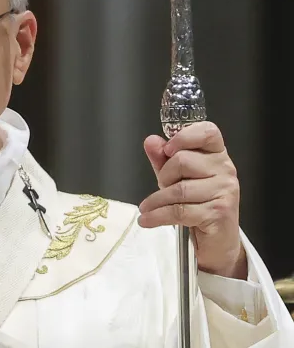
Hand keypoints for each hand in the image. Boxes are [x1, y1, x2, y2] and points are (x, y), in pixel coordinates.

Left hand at [139, 122, 246, 278]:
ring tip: (149, 207)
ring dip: (157, 200)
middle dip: (164, 175)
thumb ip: (163, 158)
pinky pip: (179, 211)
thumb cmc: (197, 203)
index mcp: (216, 154)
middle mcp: (225, 169)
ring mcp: (225, 191)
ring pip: (179, 188)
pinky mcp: (218, 213)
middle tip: (162, 186)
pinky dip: (157, 216)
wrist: (216, 241)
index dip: (185, 136)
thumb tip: (151, 141)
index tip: (168, 148)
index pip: (208, 131)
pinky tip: (147, 219)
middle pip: (183, 160)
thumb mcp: (175, 177)